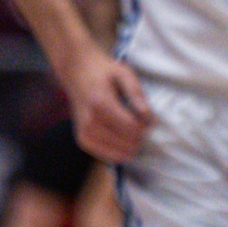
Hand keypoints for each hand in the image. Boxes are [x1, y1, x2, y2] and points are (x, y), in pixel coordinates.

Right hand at [62, 47, 151, 162]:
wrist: (76, 73)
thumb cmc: (103, 71)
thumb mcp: (124, 73)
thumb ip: (137, 94)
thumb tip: (150, 118)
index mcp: (101, 103)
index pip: (131, 127)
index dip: (145, 128)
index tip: (151, 121)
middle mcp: (90, 121)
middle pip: (125, 142)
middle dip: (139, 138)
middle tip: (144, 129)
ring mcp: (83, 132)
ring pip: (115, 152)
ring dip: (129, 148)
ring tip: (135, 136)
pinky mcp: (81, 139)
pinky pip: (102, 155)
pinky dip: (116, 153)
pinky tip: (124, 147)